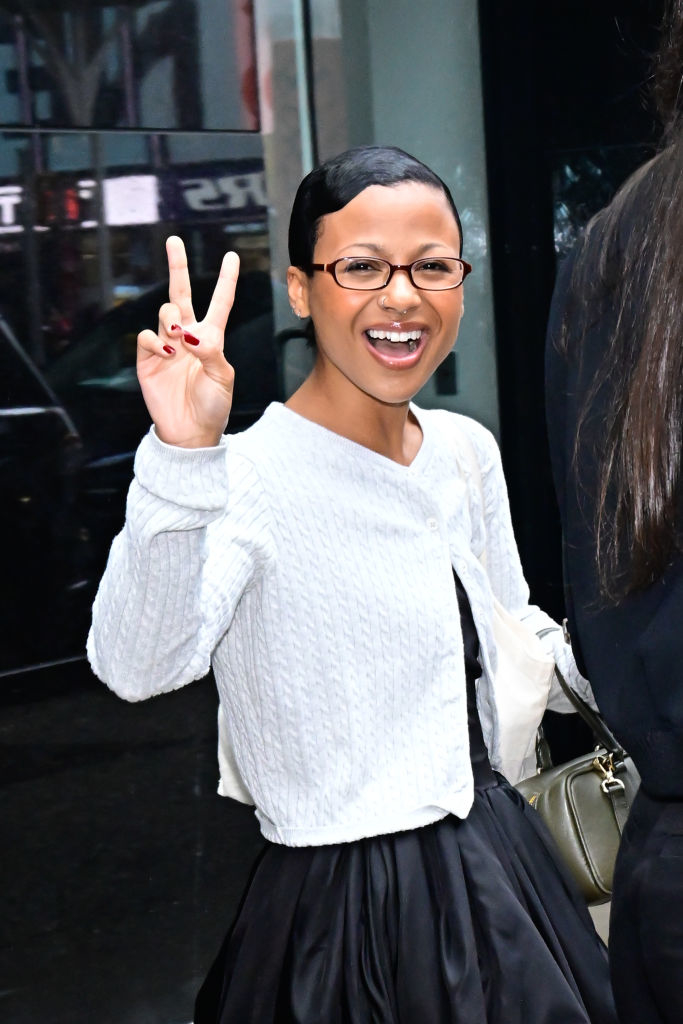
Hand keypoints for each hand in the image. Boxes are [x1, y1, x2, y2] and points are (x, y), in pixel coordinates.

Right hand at [136, 236, 239, 447]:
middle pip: (181, 294)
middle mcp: (188, 336)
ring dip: (172, 319)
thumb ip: (212, 352)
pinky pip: (147, 336)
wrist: (190, 432)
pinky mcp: (148, 359)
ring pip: (165, 313)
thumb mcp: (223, 378)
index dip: (226, 281)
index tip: (232, 256)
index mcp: (212, 338)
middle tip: (174, 241)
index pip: (220, 303)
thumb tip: (191, 333)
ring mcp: (166, 345)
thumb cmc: (212, 405)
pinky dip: (156, 341)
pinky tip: (167, 353)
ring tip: (179, 340)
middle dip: (177, 266)